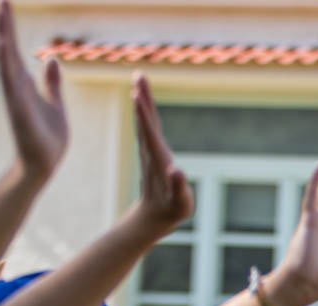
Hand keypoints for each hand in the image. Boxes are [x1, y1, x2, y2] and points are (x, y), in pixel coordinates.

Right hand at [0, 0, 67, 177]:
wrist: (44, 164)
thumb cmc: (48, 137)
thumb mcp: (55, 102)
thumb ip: (51, 82)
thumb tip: (50, 58)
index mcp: (25, 83)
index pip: (16, 49)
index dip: (12, 27)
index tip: (7, 4)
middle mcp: (16, 86)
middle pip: (9, 50)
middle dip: (6, 26)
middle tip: (3, 1)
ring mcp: (16, 97)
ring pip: (7, 63)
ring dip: (5, 39)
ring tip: (3, 15)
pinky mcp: (19, 109)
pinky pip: (11, 84)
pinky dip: (8, 65)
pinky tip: (6, 47)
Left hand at [128, 75, 191, 231]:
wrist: (152, 217)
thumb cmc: (170, 211)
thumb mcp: (179, 204)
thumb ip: (178, 187)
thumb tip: (177, 170)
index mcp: (157, 160)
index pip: (150, 133)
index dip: (144, 114)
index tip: (137, 94)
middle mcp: (151, 152)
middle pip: (146, 121)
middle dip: (142, 98)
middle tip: (138, 75)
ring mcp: (150, 151)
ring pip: (145, 121)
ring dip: (142, 100)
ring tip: (139, 81)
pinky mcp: (152, 152)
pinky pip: (148, 126)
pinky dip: (145, 111)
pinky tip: (143, 101)